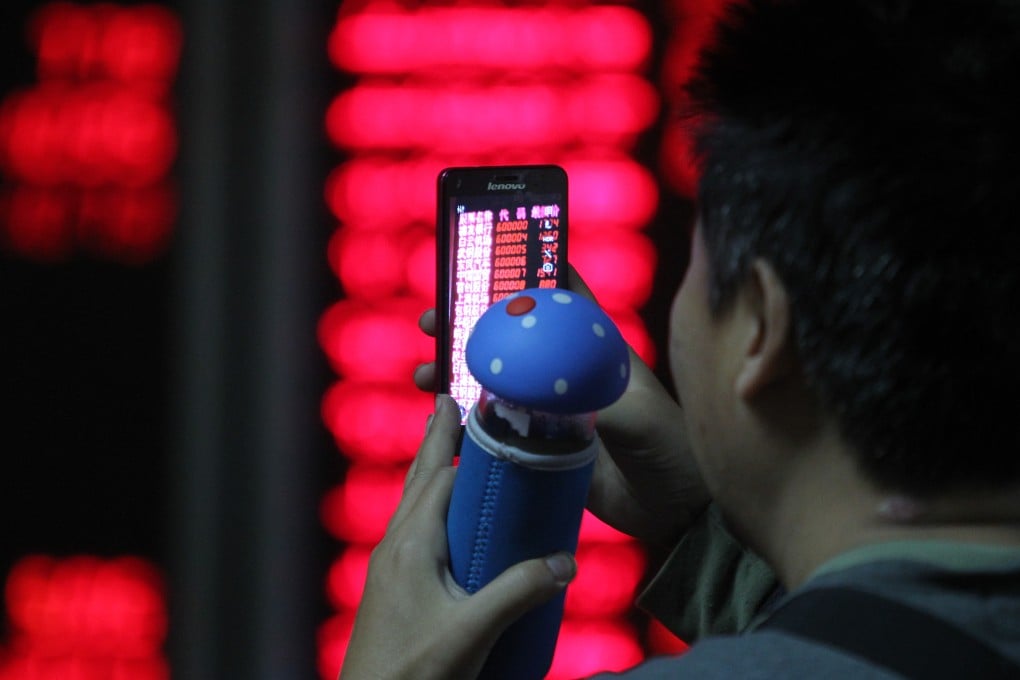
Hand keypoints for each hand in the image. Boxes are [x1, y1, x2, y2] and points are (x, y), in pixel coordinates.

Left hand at [339, 395, 575, 679]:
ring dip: (429, 469)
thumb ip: (519, 592)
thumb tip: (565, 562)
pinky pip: (412, 528)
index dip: (464, 445)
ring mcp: (388, 566)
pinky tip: (440, 519)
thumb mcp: (473, 631)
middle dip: (435, 439)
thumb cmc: (414, 671)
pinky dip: (428, 504)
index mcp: (412, 543)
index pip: (442, 477)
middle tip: (446, 401)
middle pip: (421, 479)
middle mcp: (395, 545)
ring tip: (441, 444)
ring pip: (412, 502)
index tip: (480, 413)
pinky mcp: (391, 586)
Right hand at [412, 268, 710, 548]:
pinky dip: (464, 420)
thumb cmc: (671, 451)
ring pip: (493, 379)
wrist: (676, 512)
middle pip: (508, 335)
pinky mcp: (539, 447)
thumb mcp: (638, 418)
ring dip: (456, 372)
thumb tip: (542, 385)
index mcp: (592, 347)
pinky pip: (494, 427)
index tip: (475, 265)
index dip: (517, 274)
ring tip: (423, 375)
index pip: (553, 295)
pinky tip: (439, 420)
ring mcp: (549, 409)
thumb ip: (594, 399)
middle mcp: (564, 371)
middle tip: (431, 322)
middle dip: (466, 323)